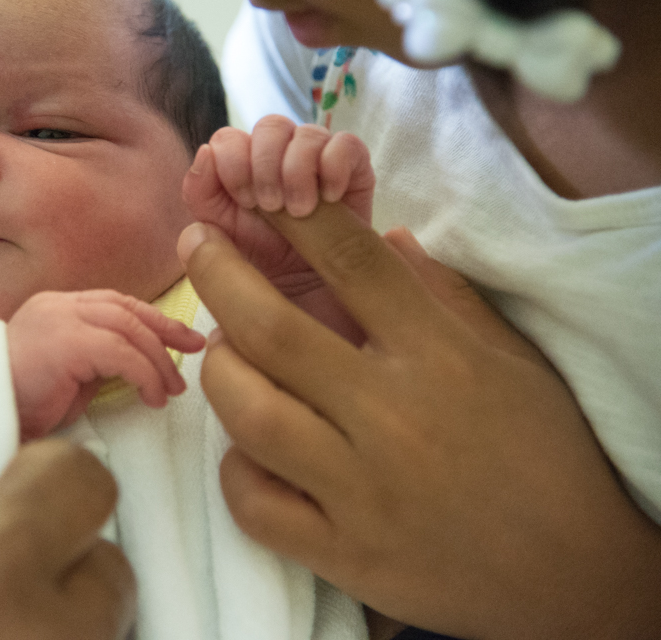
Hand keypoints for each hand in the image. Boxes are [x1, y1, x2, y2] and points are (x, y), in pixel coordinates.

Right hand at [8, 290, 203, 439]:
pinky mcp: (63, 341)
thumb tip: (138, 367)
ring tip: (170, 389)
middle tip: (193, 355)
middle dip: (166, 332)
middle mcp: (57, 305)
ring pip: (127, 327)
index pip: (116, 304)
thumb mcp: (68, 375)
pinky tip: (151, 396)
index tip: (184, 339)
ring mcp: (58, 318)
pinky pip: (120, 352)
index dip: (154, 320)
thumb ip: (98, 360)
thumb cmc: (21, 404)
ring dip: (157, 360)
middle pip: (126, 309)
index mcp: (56, 307)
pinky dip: (144, 374)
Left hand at [179, 210, 660, 639]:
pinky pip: (255, 503)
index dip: (294, 217)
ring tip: (221, 351)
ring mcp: (363, 490)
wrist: (575, 575)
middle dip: (218, 273)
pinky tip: (247, 448)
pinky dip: (237, 469)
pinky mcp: (343, 554)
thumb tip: (386, 236)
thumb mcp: (513, 361)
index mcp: (440, 357)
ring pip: (249, 415)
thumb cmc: (546, 455)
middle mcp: (394, 416)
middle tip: (195, 245)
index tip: (254, 194)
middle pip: (273, 330)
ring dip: (220, 372)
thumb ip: (444, 296)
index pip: (352, 262)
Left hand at [184, 120, 370, 344]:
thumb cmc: (263, 284)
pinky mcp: (355, 177)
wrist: (312, 321)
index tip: (242, 201)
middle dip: (264, 162)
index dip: (231, 160)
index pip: (228, 139)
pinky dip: (334, 163)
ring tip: (299, 210)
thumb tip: (204, 154)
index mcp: (239, 177)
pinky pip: (346, 144)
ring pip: (304, 132)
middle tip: (270, 207)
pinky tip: (330, 198)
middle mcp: (278, 166)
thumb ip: (202, 199)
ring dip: (296, 167)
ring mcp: (317, 168)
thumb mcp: (221, 244)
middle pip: (268, 126)